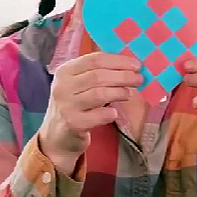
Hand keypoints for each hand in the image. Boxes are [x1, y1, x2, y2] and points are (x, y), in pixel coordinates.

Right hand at [37, 52, 142, 174]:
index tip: (136, 64)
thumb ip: (97, 72)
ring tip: (129, 94)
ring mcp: (66, 105)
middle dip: (123, 76)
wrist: (57, 136)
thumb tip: (129, 65)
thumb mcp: (78, 84)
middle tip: (138, 79)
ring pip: (99, 94)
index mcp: (65, 71)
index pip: (94, 60)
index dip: (118, 61)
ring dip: (119, 92)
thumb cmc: (74, 105)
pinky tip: (114, 113)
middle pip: (98, 76)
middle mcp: (63, 86)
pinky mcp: (73, 124)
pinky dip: (110, 113)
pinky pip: (98, 115)